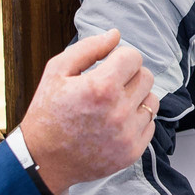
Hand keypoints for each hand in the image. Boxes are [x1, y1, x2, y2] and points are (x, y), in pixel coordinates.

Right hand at [17, 29, 155, 194]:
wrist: (42, 160)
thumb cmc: (47, 113)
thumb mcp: (57, 71)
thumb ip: (89, 48)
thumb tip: (115, 35)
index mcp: (101, 87)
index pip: (133, 57)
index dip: (119, 58)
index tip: (108, 67)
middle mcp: (119, 112)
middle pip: (146, 77)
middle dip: (129, 76)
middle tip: (108, 86)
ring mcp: (127, 134)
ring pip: (152, 100)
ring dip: (136, 98)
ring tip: (113, 105)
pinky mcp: (132, 152)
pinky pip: (150, 124)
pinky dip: (136, 121)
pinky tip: (115, 123)